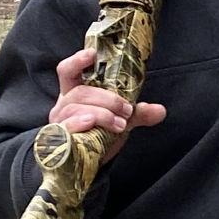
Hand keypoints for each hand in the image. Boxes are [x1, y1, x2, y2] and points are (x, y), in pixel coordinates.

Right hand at [49, 47, 166, 148]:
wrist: (86, 164)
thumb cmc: (98, 135)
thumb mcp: (120, 120)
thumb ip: (138, 114)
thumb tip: (160, 111)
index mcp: (74, 93)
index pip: (68, 70)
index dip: (77, 60)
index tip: (92, 54)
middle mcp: (63, 105)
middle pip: (80, 91)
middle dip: (107, 99)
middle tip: (127, 110)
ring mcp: (59, 121)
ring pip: (76, 107)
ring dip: (102, 113)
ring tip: (120, 124)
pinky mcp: (57, 138)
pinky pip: (67, 125)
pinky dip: (81, 122)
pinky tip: (92, 123)